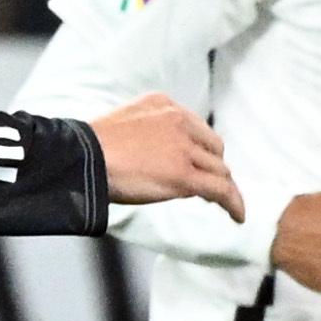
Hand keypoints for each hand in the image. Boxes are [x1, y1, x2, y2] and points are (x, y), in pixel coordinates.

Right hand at [89, 93, 236, 215]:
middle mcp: (179, 122)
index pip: (196, 128)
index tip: (200, 165)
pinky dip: (233, 203)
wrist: (82, 159)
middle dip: (212, 167)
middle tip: (209, 188)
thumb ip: (146, 133)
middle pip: (212, 148)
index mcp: (163, 105)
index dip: (201, 150)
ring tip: (226, 205)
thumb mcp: (123, 126)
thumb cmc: (88, 150)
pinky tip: (238, 216)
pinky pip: (220, 190)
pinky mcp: (184, 176)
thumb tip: (157, 160)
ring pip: (218, 170)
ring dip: (222, 187)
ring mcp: (183, 149)